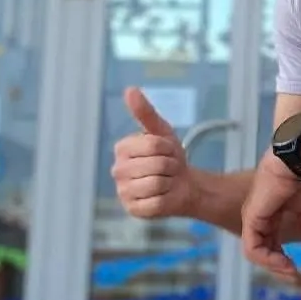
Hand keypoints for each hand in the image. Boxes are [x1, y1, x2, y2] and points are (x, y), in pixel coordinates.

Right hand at [112, 87, 193, 218]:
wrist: (183, 184)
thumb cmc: (170, 156)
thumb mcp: (161, 131)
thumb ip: (145, 112)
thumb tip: (130, 90)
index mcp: (122, 148)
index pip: (153, 144)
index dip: (169, 148)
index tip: (167, 151)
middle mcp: (117, 170)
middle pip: (157, 165)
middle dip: (171, 166)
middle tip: (169, 169)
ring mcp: (123, 192)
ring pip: (156, 184)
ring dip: (170, 182)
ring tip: (166, 181)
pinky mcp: (133, 210)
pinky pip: (156, 203)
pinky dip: (166, 199)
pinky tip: (163, 196)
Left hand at [241, 152, 300, 280]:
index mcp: (273, 210)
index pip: (272, 240)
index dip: (282, 257)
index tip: (297, 270)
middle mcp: (261, 214)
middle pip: (262, 247)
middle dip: (277, 265)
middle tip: (293, 276)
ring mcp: (254, 216)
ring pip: (255, 251)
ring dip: (273, 265)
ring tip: (290, 270)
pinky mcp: (252, 217)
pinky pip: (252, 247)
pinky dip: (267, 259)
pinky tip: (284, 262)